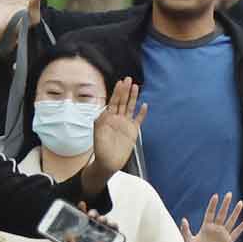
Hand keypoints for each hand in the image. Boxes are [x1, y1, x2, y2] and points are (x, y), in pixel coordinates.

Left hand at [65, 203, 117, 241]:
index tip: (80, 204)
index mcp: (80, 240)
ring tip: (103, 221)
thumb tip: (69, 235)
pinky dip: (115, 227)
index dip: (80, 213)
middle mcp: (91, 238)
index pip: (79, 223)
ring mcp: (102, 240)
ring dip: (104, 220)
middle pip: (93, 221)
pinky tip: (113, 226)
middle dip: (94, 214)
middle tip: (93, 214)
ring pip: (104, 225)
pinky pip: (114, 233)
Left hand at [83, 78, 147, 193]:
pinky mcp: (132, 131)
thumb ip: (102, 121)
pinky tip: (144, 106)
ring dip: (133, 97)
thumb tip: (106, 110)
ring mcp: (125, 124)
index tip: (121, 83)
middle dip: (125, 90)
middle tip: (129, 79)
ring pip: (130, 107)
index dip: (117, 92)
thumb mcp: (98, 133)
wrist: (108, 162)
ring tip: (136, 87)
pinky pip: (138, 120)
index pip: (113, 102)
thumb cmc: (101, 149)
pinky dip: (142, 113)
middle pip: (122, 101)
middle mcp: (117, 119)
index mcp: (107, 118)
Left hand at [180, 193, 242, 241]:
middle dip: (225, 204)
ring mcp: (223, 234)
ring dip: (235, 212)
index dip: (213, 205)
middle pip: (222, 214)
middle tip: (229, 194)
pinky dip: (241, 227)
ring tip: (240, 203)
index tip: (216, 196)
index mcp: (206, 227)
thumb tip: (183, 219)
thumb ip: (185, 231)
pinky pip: (236, 233)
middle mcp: (216, 228)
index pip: (210, 213)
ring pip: (231, 221)